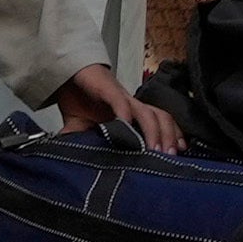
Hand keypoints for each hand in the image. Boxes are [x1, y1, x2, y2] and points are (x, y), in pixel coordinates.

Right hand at [62, 62, 177, 153]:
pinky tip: (125, 125)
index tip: (177, 155)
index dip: (172, 137)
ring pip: (147, 112)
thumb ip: (85, 145)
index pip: (160, 124)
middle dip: (169, 137)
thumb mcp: (81, 129)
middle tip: (169, 155)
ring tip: (153, 149)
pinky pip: (120, 102)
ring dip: (153, 131)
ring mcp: (121, 98)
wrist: (65, 74)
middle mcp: (131, 106)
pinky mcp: (106, 89)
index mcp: (131, 114)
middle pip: (161, 118)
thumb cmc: (78, 98)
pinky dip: (125, 113)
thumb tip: (80, 167)